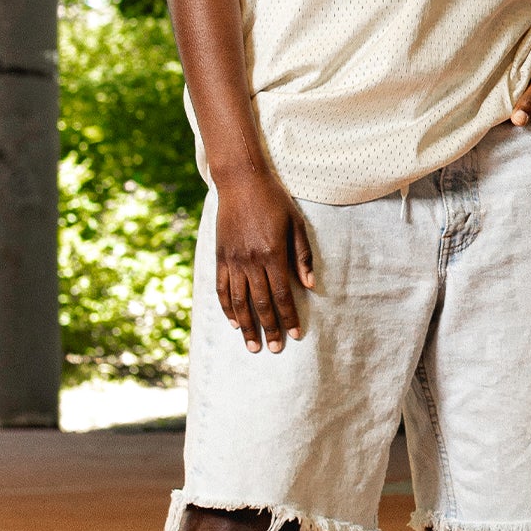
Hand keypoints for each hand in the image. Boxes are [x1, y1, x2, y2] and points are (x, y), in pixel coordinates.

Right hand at [213, 169, 315, 352]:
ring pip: (239, 301)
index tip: (295, 335)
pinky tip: (233, 322)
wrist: (242, 182)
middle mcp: (251, 261)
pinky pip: (222, 288)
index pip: (282, 295)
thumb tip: (311, 285)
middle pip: (260, 303)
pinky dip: (226, 308)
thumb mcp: (297, 224)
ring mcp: (232, 260)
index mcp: (273, 254)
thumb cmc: (275, 201)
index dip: (289, 317)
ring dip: (246, 326)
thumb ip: (303, 256)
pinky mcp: (220, 256)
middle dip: (269, 328)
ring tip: (252, 345)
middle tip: (274, 349)